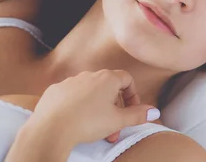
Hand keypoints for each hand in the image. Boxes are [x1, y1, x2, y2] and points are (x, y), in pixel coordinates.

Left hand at [26, 70, 159, 146]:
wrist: (51, 129)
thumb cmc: (87, 122)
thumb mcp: (118, 121)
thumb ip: (138, 115)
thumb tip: (154, 111)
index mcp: (107, 78)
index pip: (127, 79)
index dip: (132, 95)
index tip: (131, 110)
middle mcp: (89, 75)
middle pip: (109, 88)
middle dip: (115, 108)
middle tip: (115, 127)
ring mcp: (70, 82)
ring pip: (90, 93)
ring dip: (97, 109)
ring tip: (96, 129)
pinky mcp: (54, 91)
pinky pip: (71, 96)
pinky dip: (77, 106)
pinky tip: (76, 121)